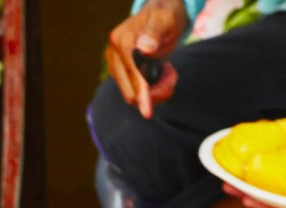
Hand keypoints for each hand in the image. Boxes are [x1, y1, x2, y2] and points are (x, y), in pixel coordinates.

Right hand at [105, 0, 185, 118]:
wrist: (161, 16)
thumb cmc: (165, 16)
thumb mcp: (165, 20)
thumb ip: (155, 33)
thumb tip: (146, 48)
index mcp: (121, 41)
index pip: (130, 74)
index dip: (141, 93)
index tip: (148, 113)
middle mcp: (113, 55)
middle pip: (129, 91)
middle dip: (153, 93)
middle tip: (172, 77)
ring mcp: (115, 66)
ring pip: (132, 96)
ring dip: (155, 92)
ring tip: (169, 73)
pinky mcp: (121, 74)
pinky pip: (135, 93)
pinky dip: (152, 90)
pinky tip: (162, 73)